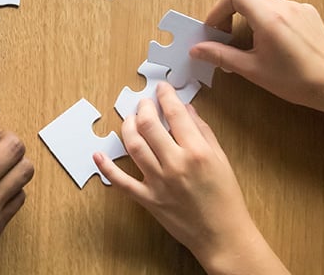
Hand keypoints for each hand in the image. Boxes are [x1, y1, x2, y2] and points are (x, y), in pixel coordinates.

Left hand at [94, 84, 287, 274]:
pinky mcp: (148, 200)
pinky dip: (107, 168)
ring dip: (127, 127)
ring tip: (129, 119)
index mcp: (196, 151)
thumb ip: (203, 131)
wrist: (222, 235)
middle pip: (149, 125)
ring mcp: (158, 182)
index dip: (166, 96)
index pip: (175, 113)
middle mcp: (175, 164)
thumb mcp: (221, 158)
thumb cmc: (226, 197)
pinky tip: (98, 154)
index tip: (162, 88)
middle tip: (144, 103)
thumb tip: (186, 109)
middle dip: (143, 108)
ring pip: (134, 146)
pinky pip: (122, 182)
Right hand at [191, 0, 323, 113]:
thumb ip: (222, 55)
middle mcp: (283, 5)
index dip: (218, 9)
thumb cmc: (295, 81)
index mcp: (269, 17)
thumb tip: (197, 49)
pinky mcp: (307, 11)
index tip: (214, 30)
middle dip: (229, 9)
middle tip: (225, 33)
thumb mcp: (253, 70)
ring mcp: (297, 6)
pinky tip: (271, 41)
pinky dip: (265, 17)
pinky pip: (278, 5)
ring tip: (247, 40)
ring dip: (247, 13)